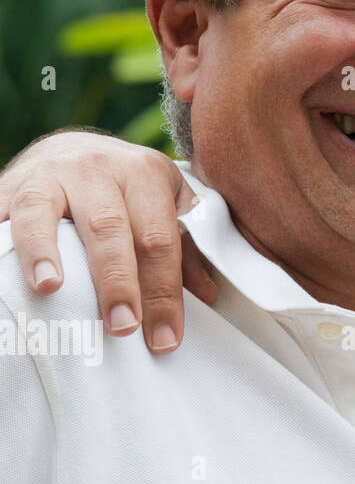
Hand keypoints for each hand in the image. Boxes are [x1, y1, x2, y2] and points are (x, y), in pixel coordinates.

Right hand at [0, 130, 217, 352]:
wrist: (71, 146)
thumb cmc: (124, 186)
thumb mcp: (162, 201)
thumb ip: (184, 245)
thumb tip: (206, 295)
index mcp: (146, 173)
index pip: (160, 239)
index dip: (164, 291)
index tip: (165, 337)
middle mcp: (100, 168)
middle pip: (110, 229)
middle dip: (118, 282)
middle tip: (123, 326)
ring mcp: (52, 174)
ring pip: (46, 212)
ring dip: (46, 253)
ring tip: (51, 290)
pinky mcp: (14, 183)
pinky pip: (6, 212)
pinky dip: (9, 240)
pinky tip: (6, 264)